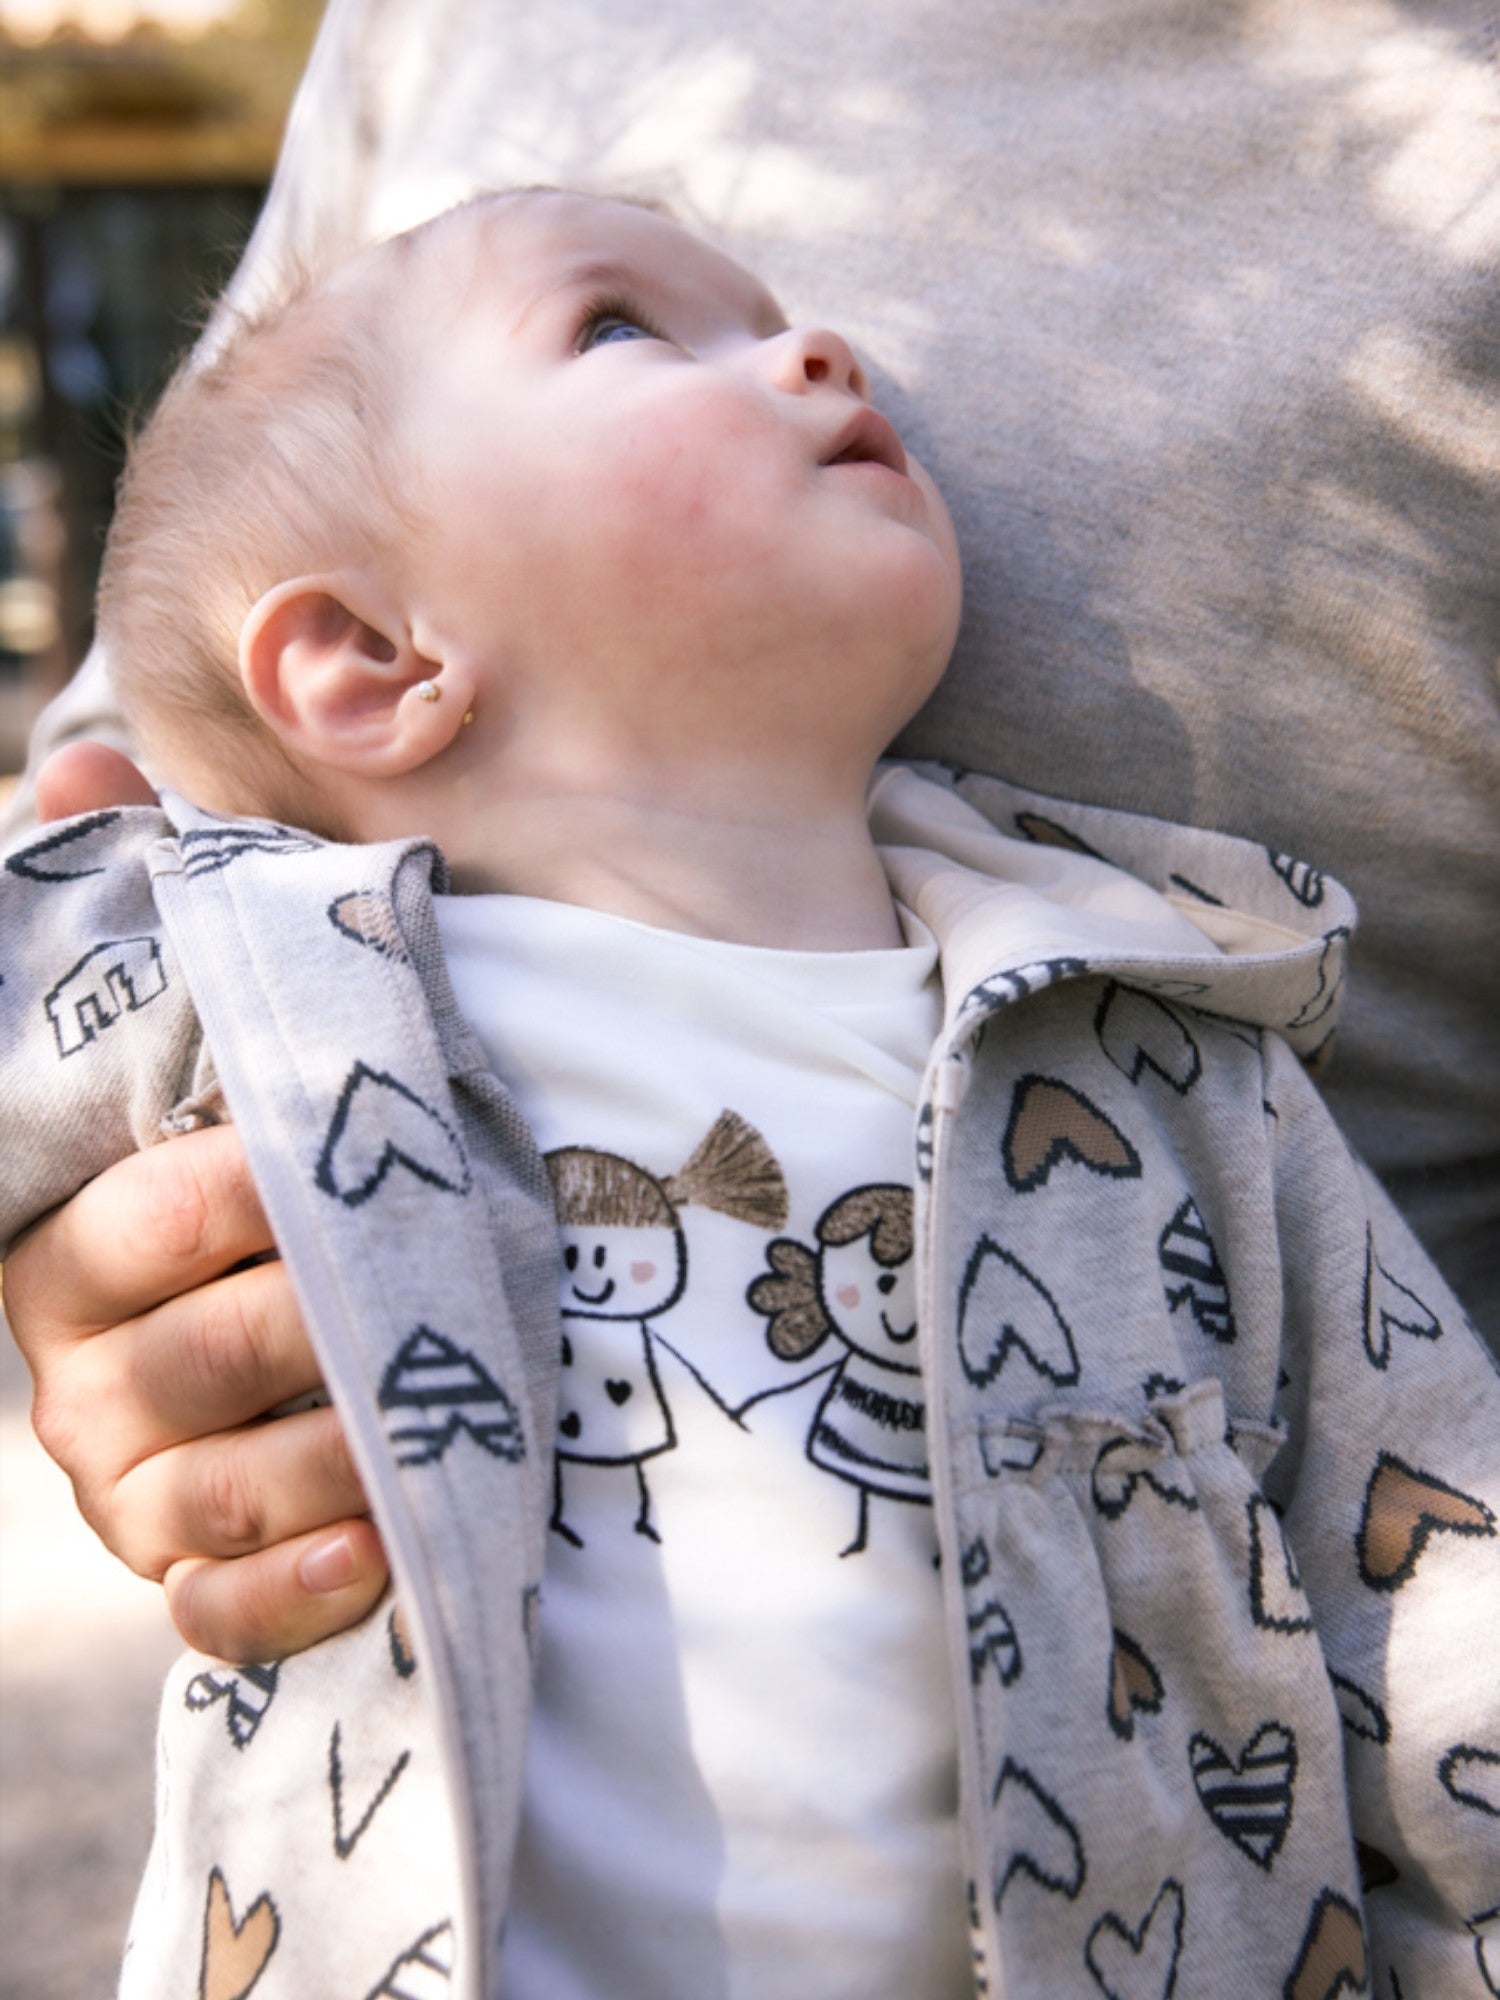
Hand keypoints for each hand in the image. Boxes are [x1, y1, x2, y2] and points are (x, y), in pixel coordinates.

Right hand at [4, 745, 388, 1659]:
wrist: (296, 1295)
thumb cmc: (272, 1151)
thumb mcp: (225, 1026)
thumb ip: (160, 907)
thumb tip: (76, 767)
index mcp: (72, 1237)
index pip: (154, 1221)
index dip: (253, 1196)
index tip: (359, 1164)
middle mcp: (82, 1367)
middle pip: (195, 1357)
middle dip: (319, 1322)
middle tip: (428, 1284)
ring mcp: (135, 1481)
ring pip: (207, 1493)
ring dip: (328, 1456)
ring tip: (427, 1423)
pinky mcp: (194, 1569)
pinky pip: (219, 1612)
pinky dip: (293, 1591)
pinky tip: (380, 1550)